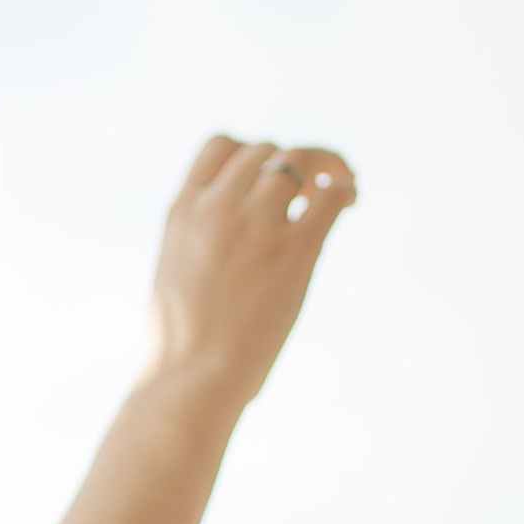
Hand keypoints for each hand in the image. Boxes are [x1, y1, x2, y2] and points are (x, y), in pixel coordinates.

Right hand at [144, 134, 356, 412]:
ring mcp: (257, 224)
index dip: (248, 153)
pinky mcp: (294, 250)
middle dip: (287, 166)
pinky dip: (345, 189)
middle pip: (264, 150)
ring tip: (333, 191)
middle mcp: (219, 206)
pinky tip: (351, 200)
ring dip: (321, 168)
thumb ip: (198, 241)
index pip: (220, 145)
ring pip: (298, 160)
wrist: (189, 378)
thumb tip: (223, 245)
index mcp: (183, 211)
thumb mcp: (173, 272)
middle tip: (304, 193)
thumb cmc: (178, 345)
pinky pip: (332, 196)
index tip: (260, 178)